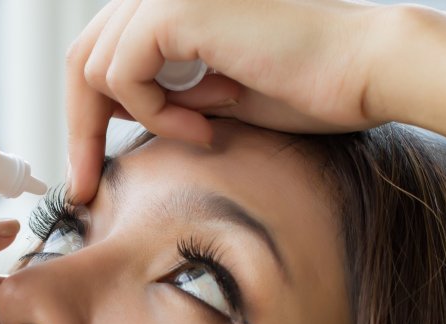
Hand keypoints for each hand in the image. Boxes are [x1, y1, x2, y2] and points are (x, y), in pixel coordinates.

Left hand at [67, 0, 388, 201]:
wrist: (365, 71)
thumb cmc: (304, 87)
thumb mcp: (208, 97)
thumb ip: (158, 95)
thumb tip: (108, 119)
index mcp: (168, 5)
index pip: (96, 56)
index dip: (83, 117)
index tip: (84, 174)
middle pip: (81, 61)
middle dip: (81, 130)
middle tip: (86, 184)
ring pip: (93, 69)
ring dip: (141, 118)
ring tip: (203, 131)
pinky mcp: (175, 8)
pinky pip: (123, 75)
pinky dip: (156, 113)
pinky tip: (207, 124)